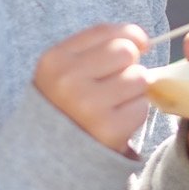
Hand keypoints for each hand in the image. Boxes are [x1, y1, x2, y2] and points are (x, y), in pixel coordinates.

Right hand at [33, 23, 150, 154]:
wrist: (47, 157)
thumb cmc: (65, 105)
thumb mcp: (64, 70)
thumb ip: (99, 47)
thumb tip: (142, 40)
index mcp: (55, 60)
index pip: (106, 32)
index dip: (131, 35)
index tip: (138, 45)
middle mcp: (68, 81)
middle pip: (126, 52)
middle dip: (129, 65)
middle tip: (115, 84)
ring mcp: (88, 106)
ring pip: (139, 78)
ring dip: (134, 91)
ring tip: (113, 104)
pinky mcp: (109, 130)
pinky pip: (141, 107)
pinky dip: (135, 114)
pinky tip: (115, 121)